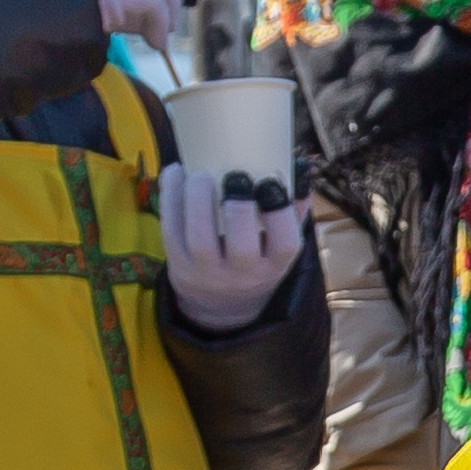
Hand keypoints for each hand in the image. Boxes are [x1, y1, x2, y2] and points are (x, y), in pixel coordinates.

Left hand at [155, 160, 307, 331]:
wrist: (219, 302)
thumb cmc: (254, 258)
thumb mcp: (278, 243)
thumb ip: (291, 208)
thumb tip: (299, 166)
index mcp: (274, 265)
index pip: (285, 245)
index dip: (279, 212)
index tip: (269, 181)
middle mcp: (243, 275)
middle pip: (242, 248)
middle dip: (238, 207)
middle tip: (234, 176)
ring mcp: (207, 273)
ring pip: (200, 241)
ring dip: (199, 200)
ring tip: (201, 174)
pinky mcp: (178, 264)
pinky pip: (172, 229)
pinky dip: (171, 197)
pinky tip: (176, 173)